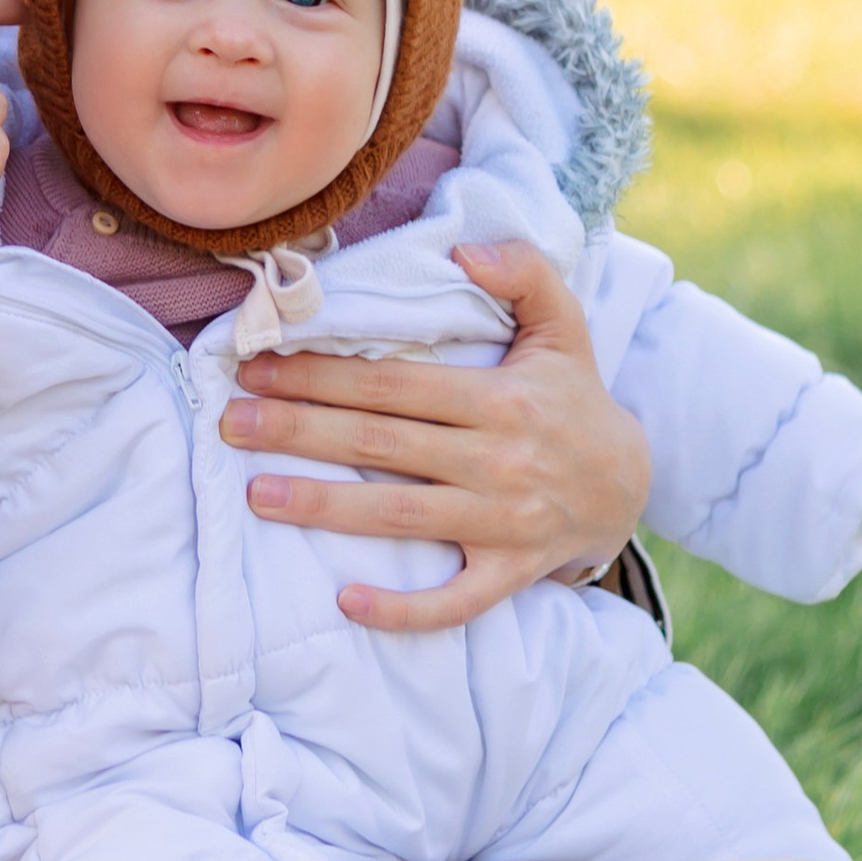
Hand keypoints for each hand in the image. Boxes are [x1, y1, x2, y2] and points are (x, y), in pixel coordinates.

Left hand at [222, 238, 652, 634]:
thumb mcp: (564, 324)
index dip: (323, 374)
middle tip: (231, 423)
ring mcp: (503, 523)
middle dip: (300, 430)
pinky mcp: (509, 573)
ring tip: (256, 494)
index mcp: (503, 399)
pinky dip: (402, 608)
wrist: (630, 484)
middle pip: (382, 444)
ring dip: (323, 508)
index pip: (394, 383)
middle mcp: (499, 461)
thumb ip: (524, 272)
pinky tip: (345, 600)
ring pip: (400, 517)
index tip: (260, 367)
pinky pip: (454, 601)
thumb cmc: (576, 397)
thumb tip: (465, 252)